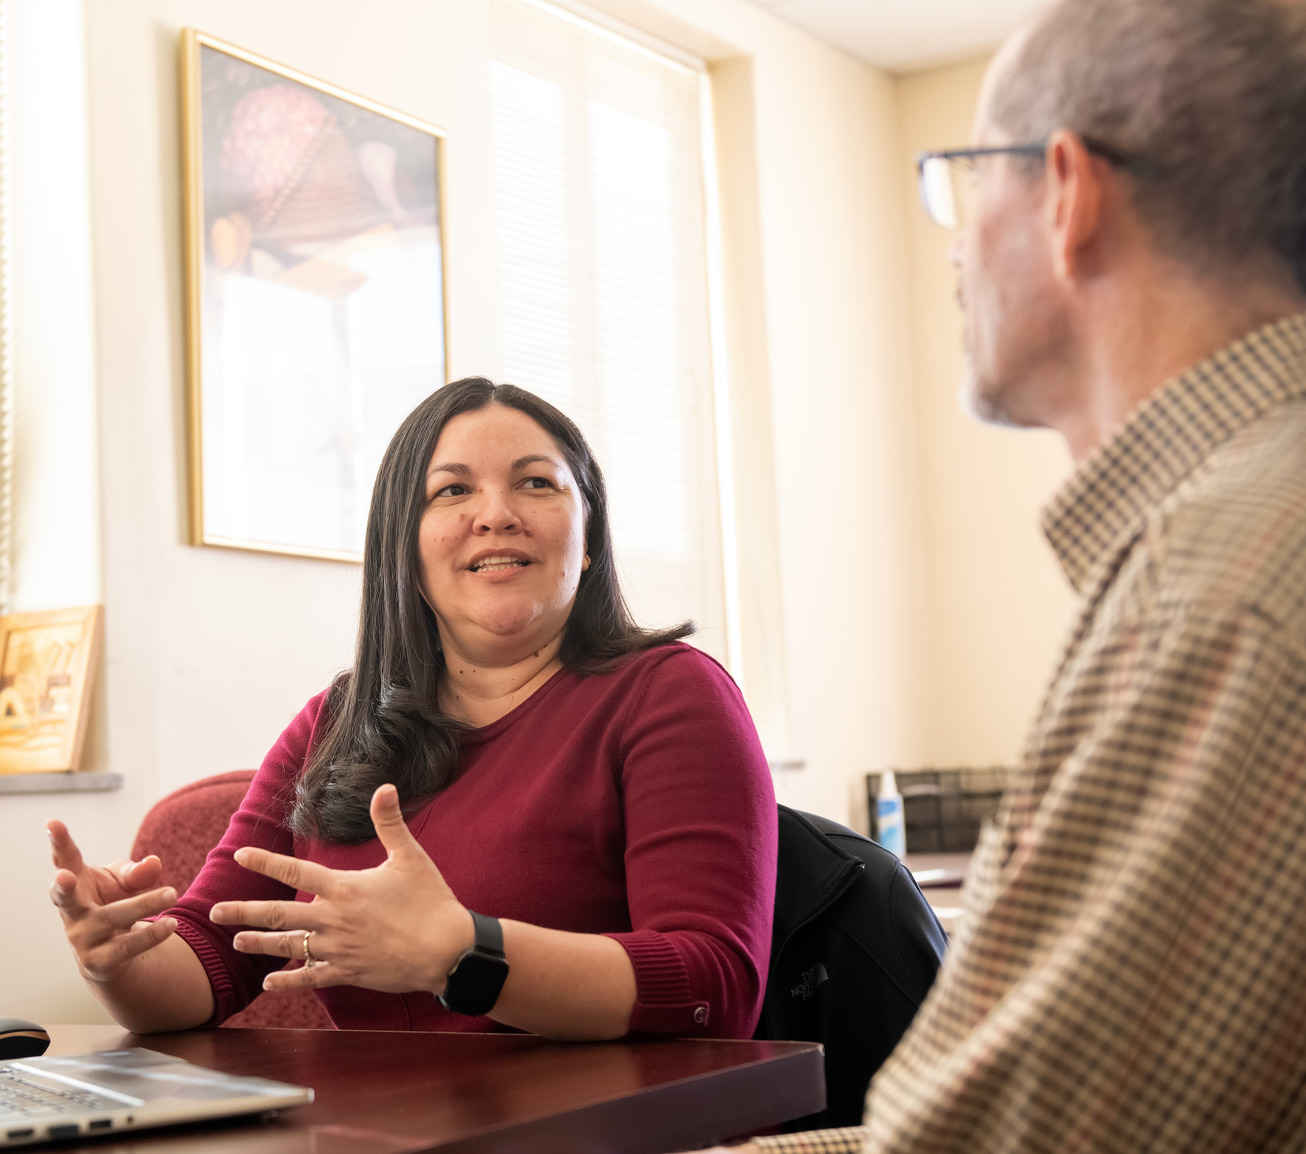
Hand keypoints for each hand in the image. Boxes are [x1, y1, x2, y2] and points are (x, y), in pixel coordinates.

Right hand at [47, 820, 178, 982]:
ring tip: (172, 893)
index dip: (58, 842)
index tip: (52, 822)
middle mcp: (72, 910)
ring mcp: (81, 937)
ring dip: (143, 905)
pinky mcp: (98, 961)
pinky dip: (151, 935)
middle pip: (66, 898)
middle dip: (62, 887)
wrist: (116, 951)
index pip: (64, 859)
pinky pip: (125, 947)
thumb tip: (154, 864)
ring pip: (109, 918)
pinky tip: (171, 924)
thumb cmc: (115, 902)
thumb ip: (138, 873)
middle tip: (64, 876)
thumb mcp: (127, 882)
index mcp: (76, 882)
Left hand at [211, 784, 472, 994]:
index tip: (241, 854)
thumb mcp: (410, 857)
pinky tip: (269, 983)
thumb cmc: (431, 900)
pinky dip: (288, 980)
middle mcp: (333, 919)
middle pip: (278, 914)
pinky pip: (310, 977)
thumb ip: (390, 823)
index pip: (295, 872)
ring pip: (288, 946)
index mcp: (344, 888)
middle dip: (243, 912)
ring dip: (259, 943)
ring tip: (236, 941)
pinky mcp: (347, 972)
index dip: (266, 861)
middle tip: (214, 912)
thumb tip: (384, 787)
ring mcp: (337, 948)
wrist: (446, 949)